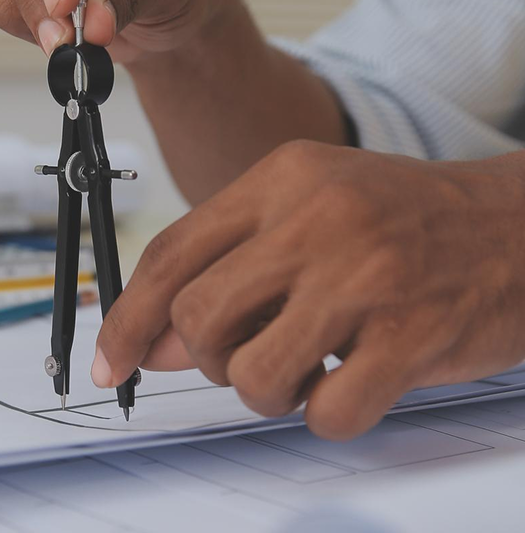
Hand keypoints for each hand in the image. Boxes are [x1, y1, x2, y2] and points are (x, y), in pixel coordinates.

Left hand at [92, 141, 524, 439]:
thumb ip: (227, 269)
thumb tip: (153, 343)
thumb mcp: (302, 214)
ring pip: (252, 373)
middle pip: (197, 317)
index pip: (171, 254)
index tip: (109, 361)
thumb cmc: (394, 219)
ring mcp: (364, 276)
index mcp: (279, 179)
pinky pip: (326, 412)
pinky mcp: (411, 334)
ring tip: (302, 365)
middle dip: (205, 356)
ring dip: (264, 389)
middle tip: (243, 351)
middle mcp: (314, 219)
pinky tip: (349, 381)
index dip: (126, 317)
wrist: (511, 224)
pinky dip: (324, 414)